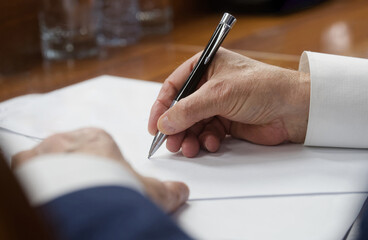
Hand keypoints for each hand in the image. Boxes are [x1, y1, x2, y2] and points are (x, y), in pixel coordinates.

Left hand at [12, 128, 188, 212]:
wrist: (87, 200)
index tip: (100, 179)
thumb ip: (166, 190)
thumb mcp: (150, 191)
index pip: (96, 144)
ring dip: (51, 174)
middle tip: (81, 190)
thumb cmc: (117, 190)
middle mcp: (69, 140)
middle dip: (73, 169)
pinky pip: (24, 168)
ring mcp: (44, 152)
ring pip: (44, 159)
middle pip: (69, 151)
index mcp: (98, 138)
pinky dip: (31, 180)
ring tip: (62, 195)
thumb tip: (182, 191)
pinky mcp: (26, 167)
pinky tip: (44, 195)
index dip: (99, 164)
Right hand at [148, 48, 309, 157]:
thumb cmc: (263, 88)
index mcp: (207, 66)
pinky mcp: (229, 123)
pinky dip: (206, 141)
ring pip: (194, 124)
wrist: (294, 109)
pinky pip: (208, 134)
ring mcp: (220, 105)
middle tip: (171, 143)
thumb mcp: (220, 94)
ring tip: (189, 148)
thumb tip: (164, 123)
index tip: (155, 125)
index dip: (162, 106)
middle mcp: (211, 85)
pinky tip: (211, 144)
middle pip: (182, 108)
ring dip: (189, 137)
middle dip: (176, 127)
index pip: (175, 85)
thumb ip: (189, 109)